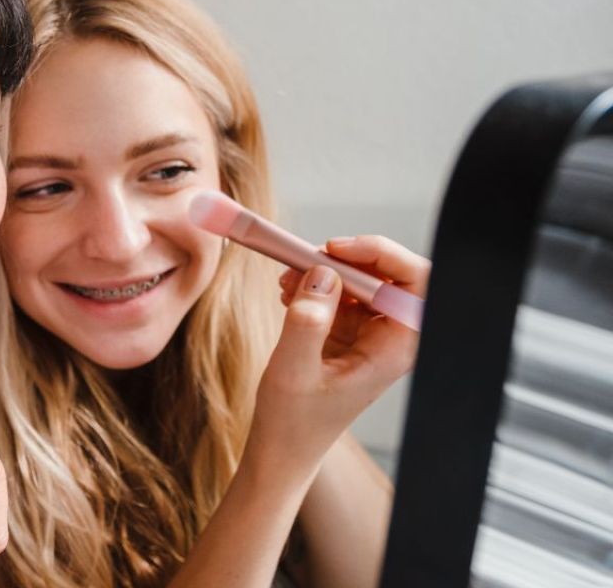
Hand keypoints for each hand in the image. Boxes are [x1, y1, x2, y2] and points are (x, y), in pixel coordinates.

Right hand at [250, 235, 428, 477]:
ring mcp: (370, 334)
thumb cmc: (294, 422)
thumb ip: (307, 321)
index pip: (414, 282)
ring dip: (323, 271)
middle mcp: (390, 338)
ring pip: (360, 279)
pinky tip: (288, 294)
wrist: (283, 447)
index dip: (382, 255)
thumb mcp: (292, 370)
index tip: (336, 250)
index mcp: (394, 350)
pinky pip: (339, 293)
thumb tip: (321, 274)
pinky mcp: (350, 333)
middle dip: (344, 260)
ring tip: (286, 281)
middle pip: (387, 274)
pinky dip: (313, 285)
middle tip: (304, 261)